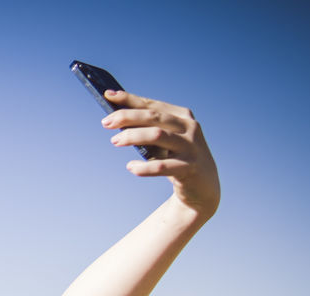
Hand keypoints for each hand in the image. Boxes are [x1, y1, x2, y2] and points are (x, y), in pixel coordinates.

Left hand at [102, 89, 219, 219]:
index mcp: (182, 116)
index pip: (152, 105)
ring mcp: (190, 147)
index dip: (129, 99)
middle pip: (153, 117)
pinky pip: (161, 166)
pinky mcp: (189, 167)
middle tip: (106, 123)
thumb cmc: (176, 158)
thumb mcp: (164, 140)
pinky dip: (143, 167)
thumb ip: (146, 129)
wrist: (203, 185)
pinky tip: (131, 167)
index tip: (108, 95)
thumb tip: (116, 119)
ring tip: (115, 141)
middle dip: (127, 117)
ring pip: (157, 135)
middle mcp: (189, 128)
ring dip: (132, 136)